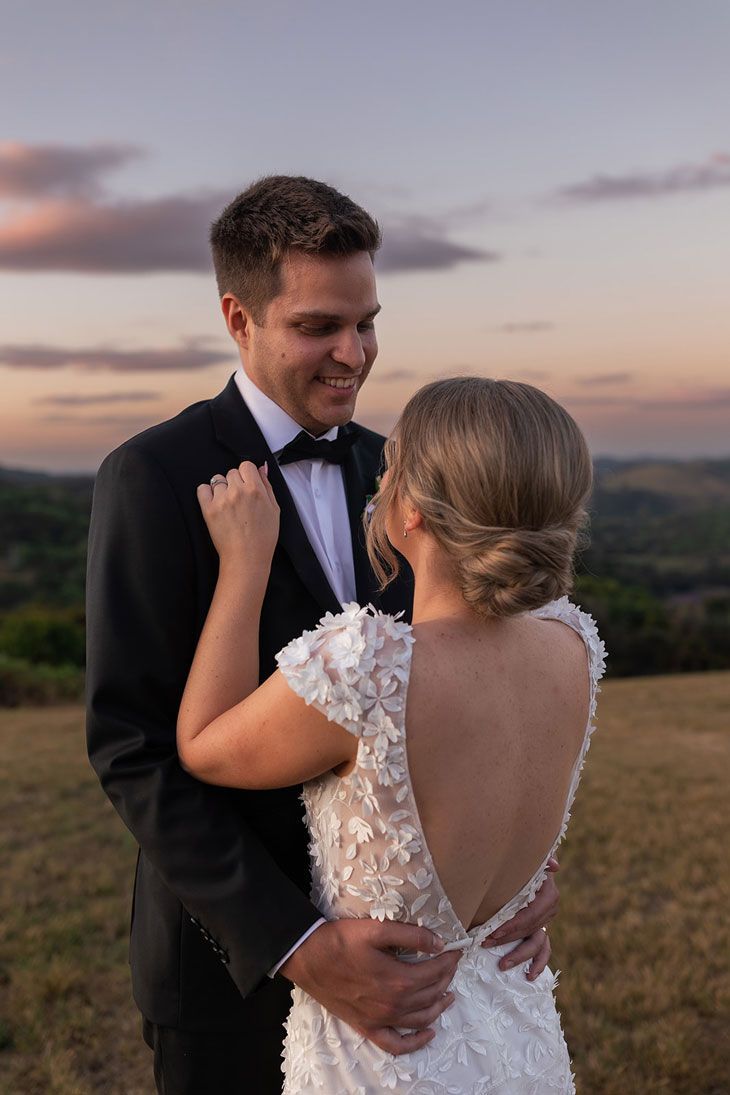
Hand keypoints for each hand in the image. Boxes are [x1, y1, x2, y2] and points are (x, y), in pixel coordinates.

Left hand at [197, 461, 278, 571]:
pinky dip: (207, 493)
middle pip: (231, 472)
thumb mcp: (274, 509)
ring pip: (217, 480)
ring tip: (228, 505)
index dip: (247, 475)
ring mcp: (222, 500)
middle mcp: (238, 491)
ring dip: (222, 488)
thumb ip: (267, 485)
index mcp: (256, 489)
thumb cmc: (263, 537)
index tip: (247, 485)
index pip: (246, 465)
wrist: (247, 557)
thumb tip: (261, 468)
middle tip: (239, 500)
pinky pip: (202, 489)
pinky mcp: (208, 509)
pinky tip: (215, 503)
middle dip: (235, 483)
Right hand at [280, 919, 459, 1055]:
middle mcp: (393, 1005)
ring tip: (448, 993)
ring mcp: (380, 1020)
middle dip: (446, 978)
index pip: (434, 972)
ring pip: (421, 1019)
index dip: (449, 961)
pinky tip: (428, 1033)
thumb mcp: (376, 929)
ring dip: (439, 1006)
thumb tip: (439, 943)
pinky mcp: (367, 1027)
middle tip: (452, 964)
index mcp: (397, 979)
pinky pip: (396, 1044)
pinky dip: (416, 1042)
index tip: (456, 950)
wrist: (307, 958)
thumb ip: (410, 935)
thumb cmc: (340, 940)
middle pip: (431, 994)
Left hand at [481, 857, 559, 979]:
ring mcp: (545, 921)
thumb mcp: (528, 859)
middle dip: (507, 939)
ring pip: (536, 943)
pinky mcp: (540, 930)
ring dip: (519, 955)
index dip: (513, 924)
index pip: (531, 914)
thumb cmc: (521, 861)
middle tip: (486, 943)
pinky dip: (538, 963)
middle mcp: (549, 909)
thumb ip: (540, 861)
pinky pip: (543, 950)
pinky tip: (530, 976)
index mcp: (547, 893)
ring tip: (502, 964)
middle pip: (529, 930)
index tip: (494, 930)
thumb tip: (554, 866)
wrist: (523, 865)